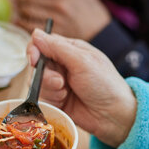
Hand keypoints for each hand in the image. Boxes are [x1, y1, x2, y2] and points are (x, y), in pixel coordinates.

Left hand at [14, 0, 110, 40]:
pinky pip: (32, 29)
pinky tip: (20, 21)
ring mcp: (57, 21)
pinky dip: (23, 24)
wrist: (104, 36)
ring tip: (19, 7)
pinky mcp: (54, 35)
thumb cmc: (94, 15)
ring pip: (29, 13)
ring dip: (21, 9)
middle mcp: (61, 6)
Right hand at [28, 29, 136, 147]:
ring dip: (49, 88)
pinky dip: (51, 99)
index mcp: (70, 50)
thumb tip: (35, 33)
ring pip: (37, 82)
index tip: (35, 59)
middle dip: (44, 74)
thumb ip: (57, 47)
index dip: (35, 50)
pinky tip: (64, 101)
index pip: (43, 43)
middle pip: (37, 64)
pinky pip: (42, 97)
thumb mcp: (82, 61)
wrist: (113, 115)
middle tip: (60, 82)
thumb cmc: (104, 84)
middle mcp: (63, 65)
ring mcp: (59, 84)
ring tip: (65, 93)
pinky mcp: (57, 100)